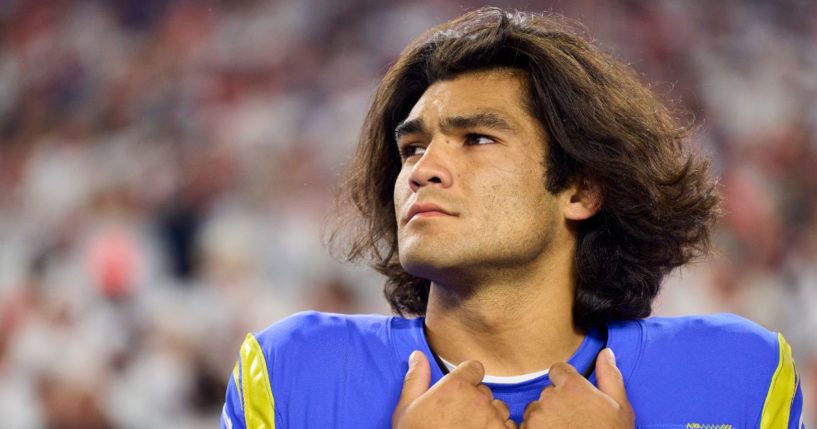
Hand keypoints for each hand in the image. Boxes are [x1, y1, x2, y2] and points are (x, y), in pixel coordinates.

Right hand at [392, 351, 516, 428]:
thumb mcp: (407, 409)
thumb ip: (416, 378)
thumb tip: (418, 356)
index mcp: (455, 386)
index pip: (475, 368)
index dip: (468, 379)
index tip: (460, 392)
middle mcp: (478, 399)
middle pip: (485, 391)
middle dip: (476, 402)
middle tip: (460, 419)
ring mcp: (493, 419)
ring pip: (499, 409)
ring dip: (490, 417)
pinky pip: (509, 427)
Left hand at [521, 348, 633, 427]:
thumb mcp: (620, 408)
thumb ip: (610, 376)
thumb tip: (606, 353)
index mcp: (573, 386)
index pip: (558, 370)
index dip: (566, 384)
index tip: (574, 399)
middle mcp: (550, 396)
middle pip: (547, 392)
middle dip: (556, 404)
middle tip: (573, 422)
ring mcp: (536, 416)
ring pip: (535, 410)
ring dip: (545, 419)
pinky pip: (526, 427)